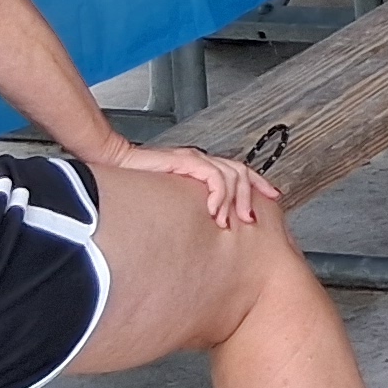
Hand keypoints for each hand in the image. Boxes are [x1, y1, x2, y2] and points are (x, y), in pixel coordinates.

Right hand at [111, 142, 271, 226]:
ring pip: (231, 175)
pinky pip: (213, 176)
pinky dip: (219, 194)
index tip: (273, 198)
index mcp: (201, 166)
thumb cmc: (136, 182)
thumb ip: (188, 207)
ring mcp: (194, 158)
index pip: (239, 171)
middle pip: (241, 172)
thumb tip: (202, 229)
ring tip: (229, 221)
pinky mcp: (185, 161)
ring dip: (234, 200)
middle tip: (250, 220)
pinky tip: (215, 209)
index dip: (259, 184)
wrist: (113, 163)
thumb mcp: (170, 198)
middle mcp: (201, 160)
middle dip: (251, 197)